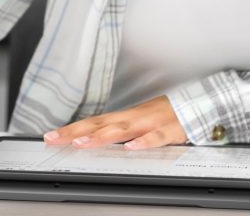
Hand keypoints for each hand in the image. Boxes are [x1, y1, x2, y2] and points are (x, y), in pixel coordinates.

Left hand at [43, 95, 187, 150]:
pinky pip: (157, 137)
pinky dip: (145, 142)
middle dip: (76, 132)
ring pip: (124, 129)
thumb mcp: (140, 122)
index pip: (93, 122)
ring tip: (83, 142)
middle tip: (54, 139)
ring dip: (102, 136)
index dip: (71, 129)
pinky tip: (132, 148)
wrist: (200, 102)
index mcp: (126, 117)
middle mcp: (135, 117)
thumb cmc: (168, 115)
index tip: (50, 136)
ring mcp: (152, 122)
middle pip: (101, 124)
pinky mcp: (172, 130)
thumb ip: (119, 131)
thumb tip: (94, 139)